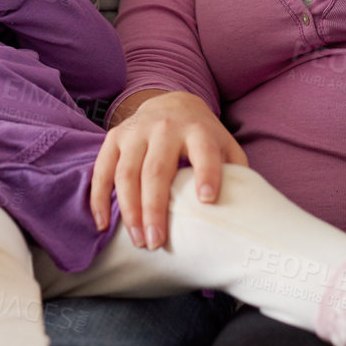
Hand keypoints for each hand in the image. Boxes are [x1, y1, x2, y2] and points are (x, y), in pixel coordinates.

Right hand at [89, 90, 246, 250]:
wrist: (172, 102)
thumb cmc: (203, 137)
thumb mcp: (225, 146)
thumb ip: (235, 174)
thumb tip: (246, 215)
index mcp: (198, 130)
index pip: (204, 152)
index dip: (206, 173)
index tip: (208, 199)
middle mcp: (165, 127)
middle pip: (156, 170)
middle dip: (155, 209)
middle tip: (156, 243)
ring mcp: (136, 131)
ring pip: (126, 172)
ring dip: (129, 210)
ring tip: (137, 240)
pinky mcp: (115, 137)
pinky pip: (102, 170)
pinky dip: (99, 198)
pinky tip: (104, 224)